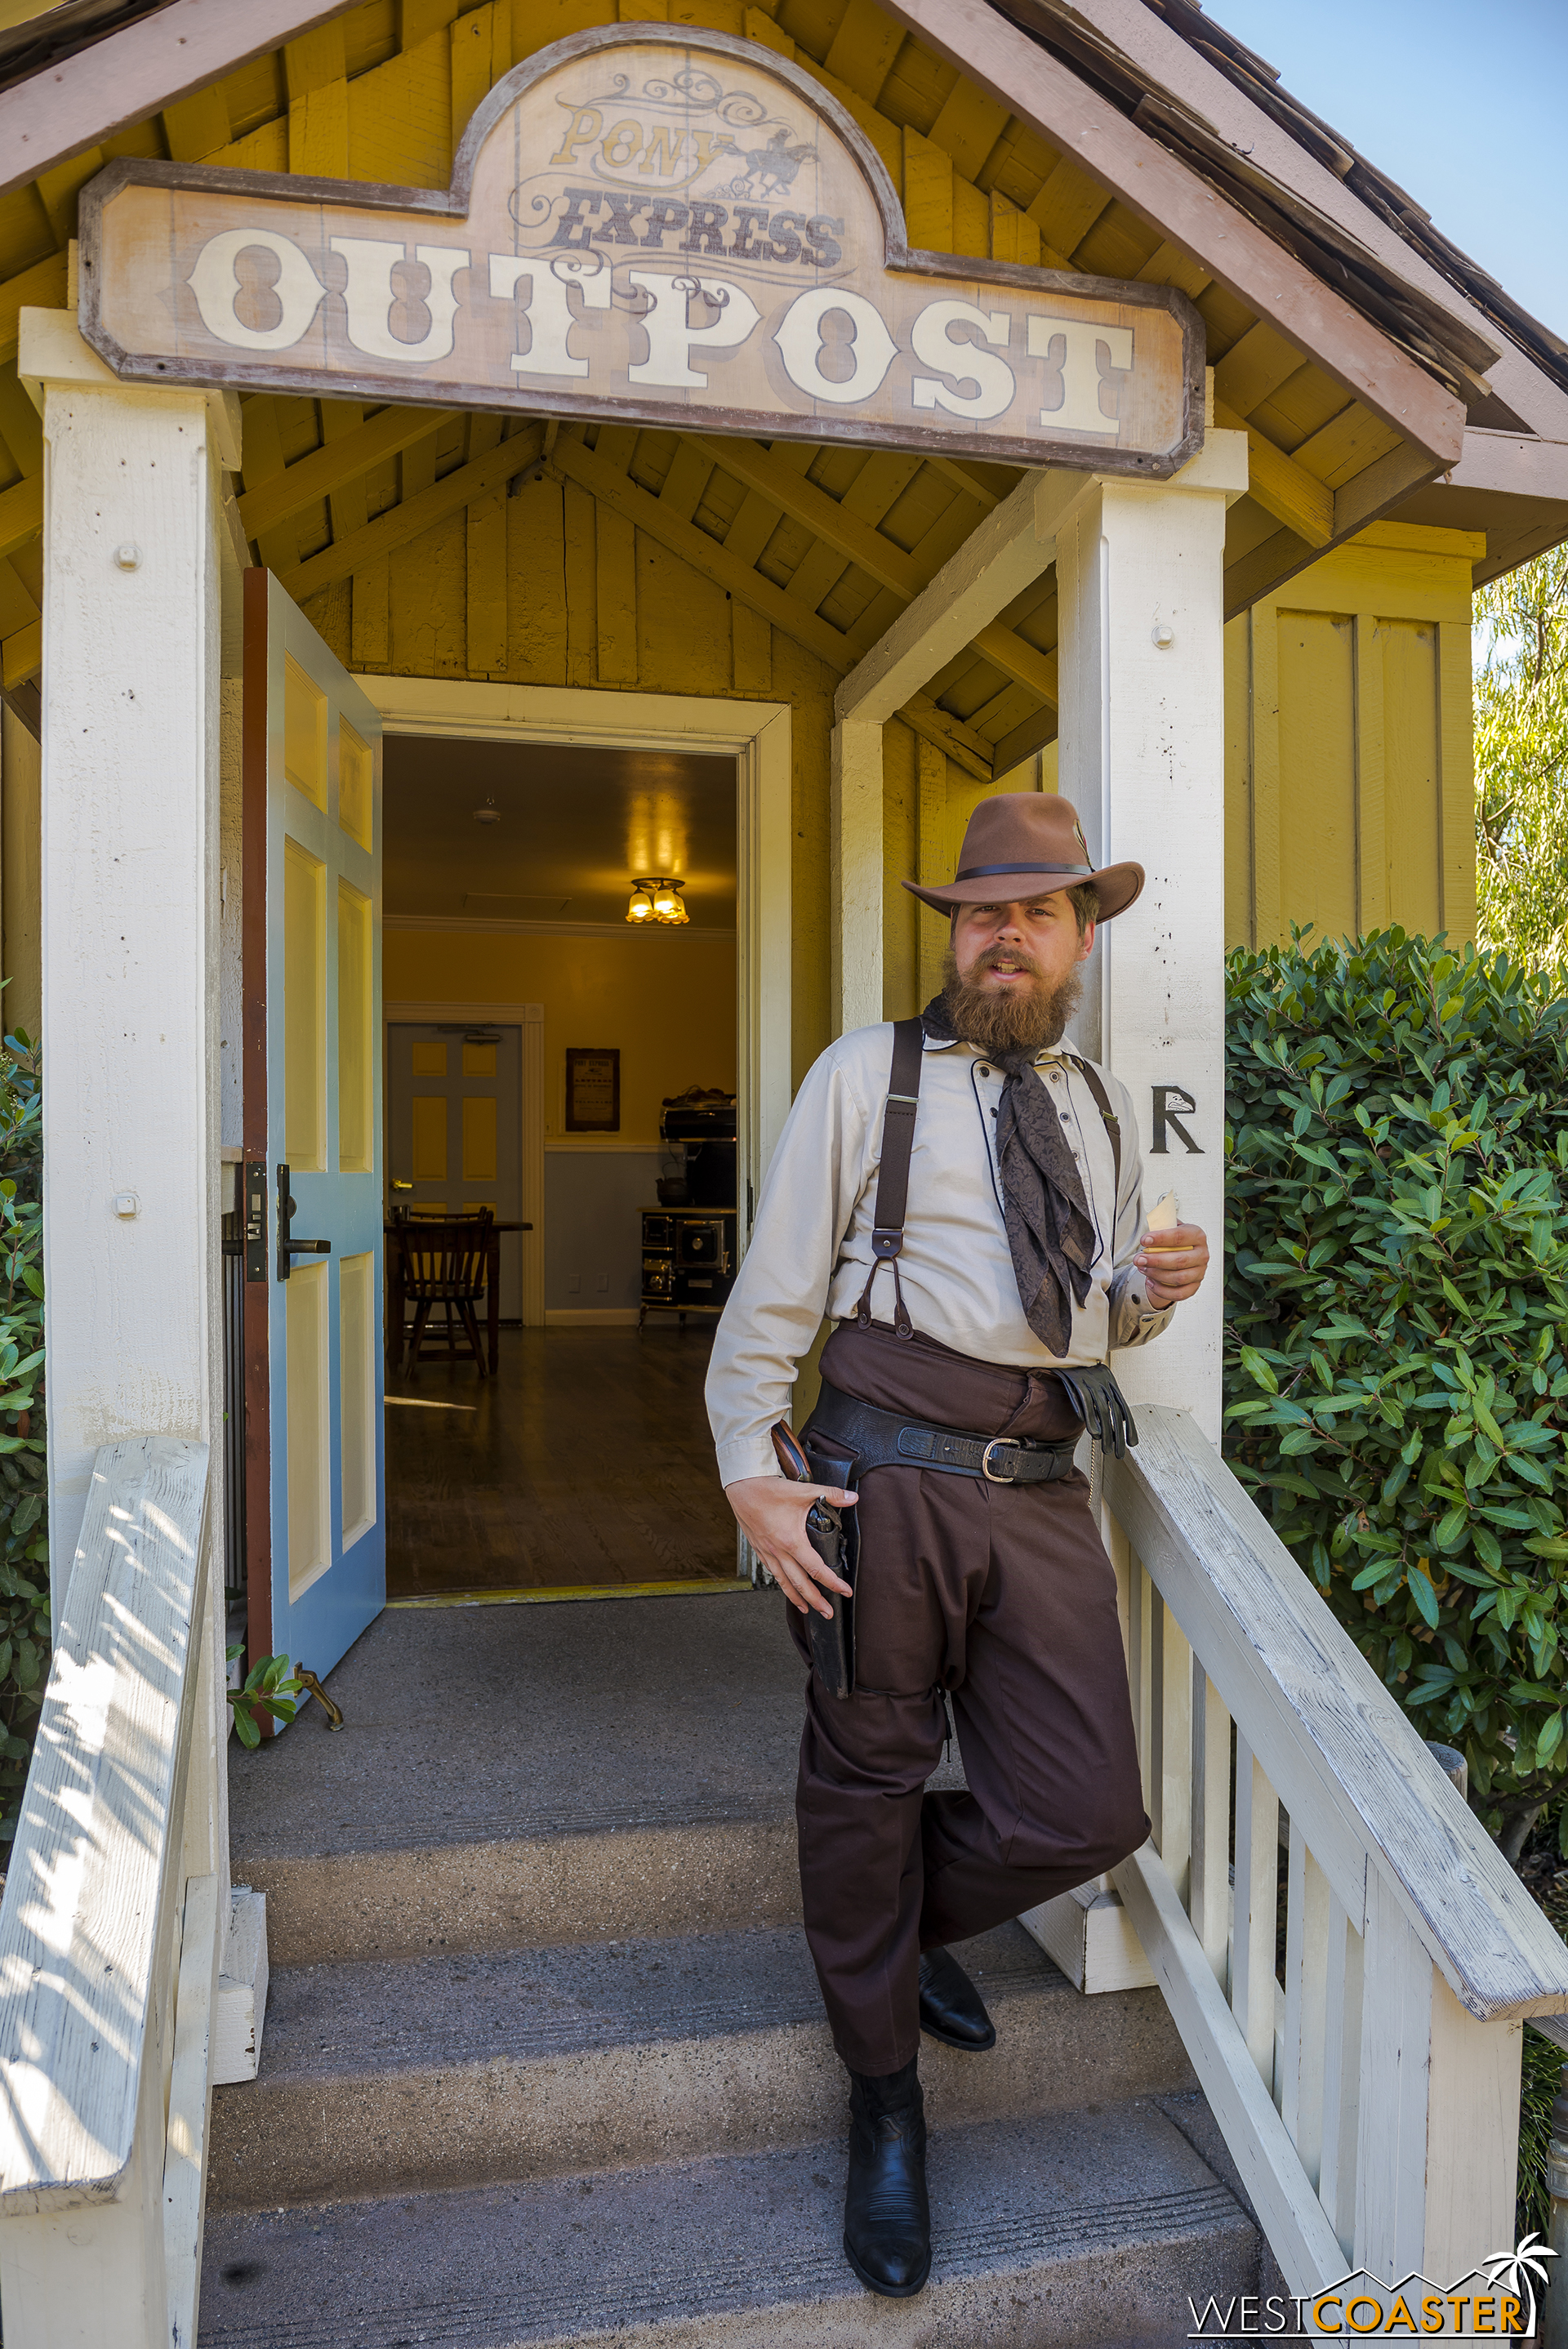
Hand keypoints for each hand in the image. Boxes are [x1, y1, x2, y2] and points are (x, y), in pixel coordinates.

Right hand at [724, 1474, 856, 1617]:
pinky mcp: (758, 1548)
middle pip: (800, 1584)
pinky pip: (772, 1571)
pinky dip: (781, 1582)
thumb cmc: (770, 1490)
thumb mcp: (804, 1491)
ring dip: (797, 1597)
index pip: (816, 1569)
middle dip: (816, 1600)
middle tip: (828, 1613)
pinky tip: (786, 1586)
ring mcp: (767, 1552)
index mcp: (791, 1541)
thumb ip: (831, 1495)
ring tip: (806, 1609)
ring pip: (783, 1582)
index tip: (844, 1591)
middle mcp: (778, 1551)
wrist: (742, 1487)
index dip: (832, 1583)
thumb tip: (853, 1497)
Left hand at [1136, 1220, 1208, 1308]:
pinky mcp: (1194, 1287)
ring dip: (1156, 1274)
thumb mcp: (1169, 1229)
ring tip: (1142, 1268)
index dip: (1161, 1238)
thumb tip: (1149, 1231)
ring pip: (1178, 1278)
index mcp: (1197, 1236)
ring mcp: (1199, 1272)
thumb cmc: (1174, 1241)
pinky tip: (1150, 1281)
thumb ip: (1162, 1227)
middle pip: (1179, 1260)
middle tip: (1138, 1259)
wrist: (1181, 1255)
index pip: (1180, 1236)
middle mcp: (1202, 1254)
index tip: (1144, 1240)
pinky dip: (1162, 1290)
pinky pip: (1178, 1293)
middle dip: (1155, 1260)